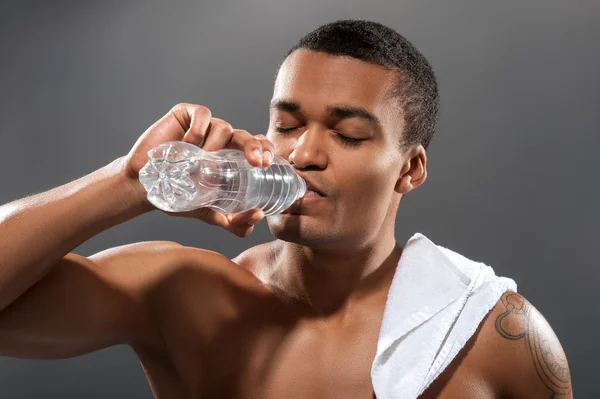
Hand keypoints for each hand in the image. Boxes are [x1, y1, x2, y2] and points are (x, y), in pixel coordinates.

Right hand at [123, 103, 274, 236]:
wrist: (145, 186)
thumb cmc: (179, 195)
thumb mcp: (209, 212)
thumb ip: (233, 221)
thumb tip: (257, 218)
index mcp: (233, 157)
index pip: (258, 148)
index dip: (266, 151)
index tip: (266, 165)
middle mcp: (223, 140)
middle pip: (247, 136)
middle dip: (254, 146)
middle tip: (255, 162)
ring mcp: (206, 126)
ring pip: (225, 127)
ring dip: (217, 145)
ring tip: (202, 161)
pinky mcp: (186, 115)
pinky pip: (203, 114)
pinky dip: (200, 128)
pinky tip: (189, 143)